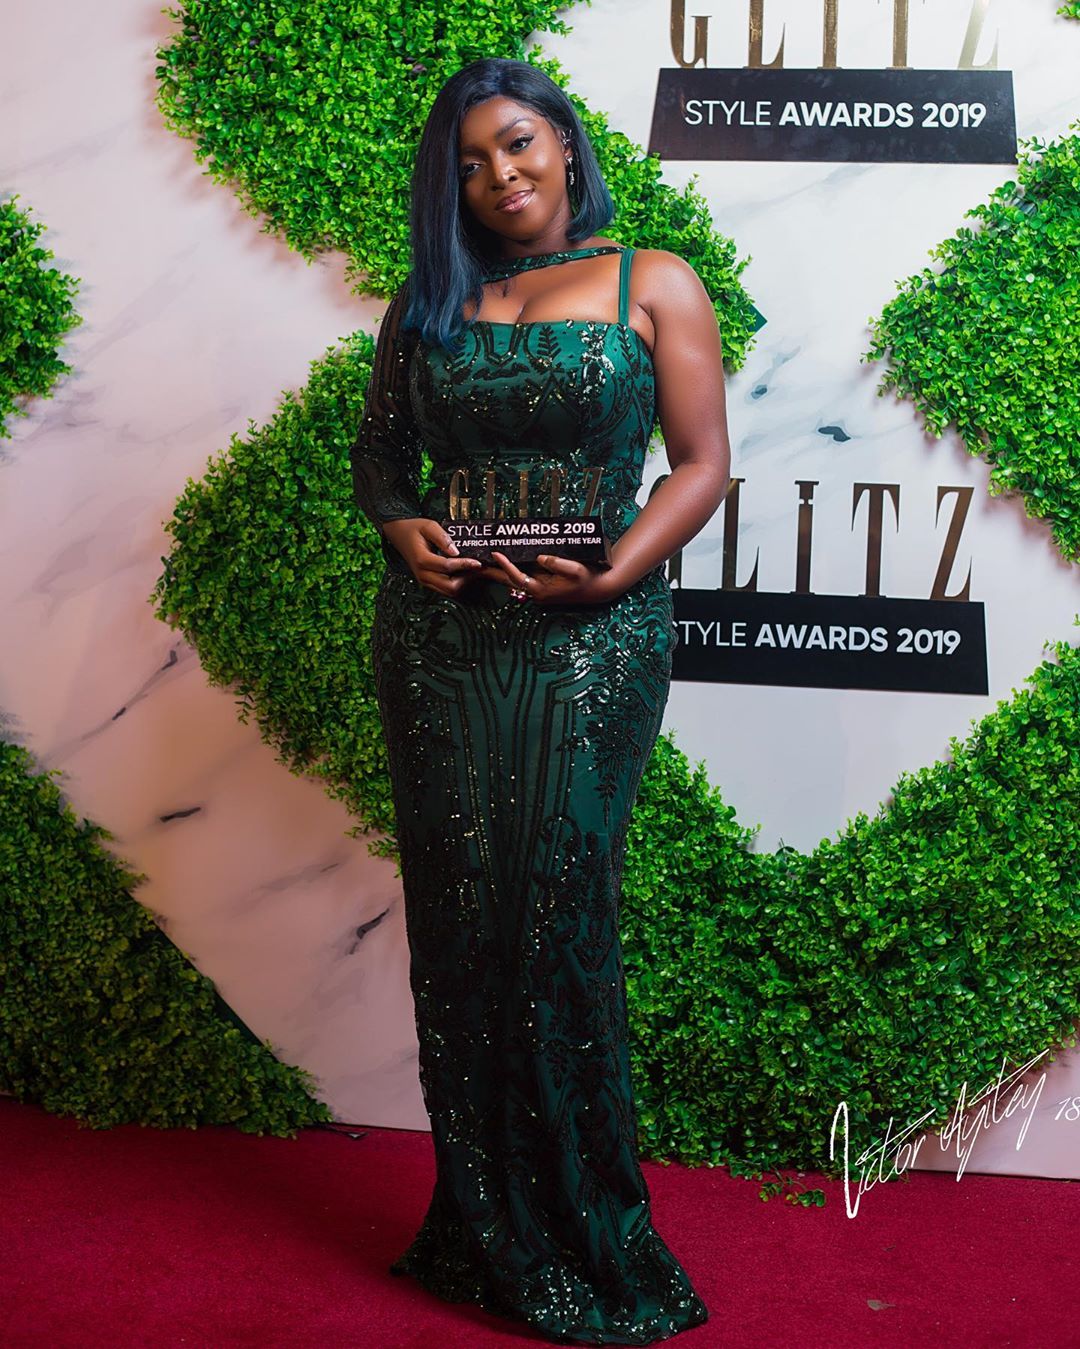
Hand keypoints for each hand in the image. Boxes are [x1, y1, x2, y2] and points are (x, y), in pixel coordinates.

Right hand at [382, 518, 483, 596]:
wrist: (399, 534)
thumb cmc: (413, 529)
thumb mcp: (428, 526)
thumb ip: (442, 538)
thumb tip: (456, 551)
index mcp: (422, 560)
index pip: (447, 567)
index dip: (464, 565)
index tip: (477, 562)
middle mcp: (422, 574)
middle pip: (449, 586)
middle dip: (466, 579)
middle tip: (477, 569)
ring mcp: (424, 580)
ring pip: (448, 591)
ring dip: (462, 583)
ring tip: (472, 570)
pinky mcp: (427, 581)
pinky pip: (444, 588)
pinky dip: (456, 583)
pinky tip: (464, 572)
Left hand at [485, 550, 619, 606]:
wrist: (597, 589)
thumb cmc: (587, 578)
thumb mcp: (576, 569)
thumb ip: (557, 563)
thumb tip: (540, 557)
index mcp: (542, 590)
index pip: (518, 577)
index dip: (505, 565)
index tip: (494, 553)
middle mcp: (536, 593)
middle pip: (509, 582)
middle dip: (492, 572)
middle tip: (474, 563)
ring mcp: (537, 592)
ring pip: (513, 581)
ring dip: (498, 572)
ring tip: (482, 562)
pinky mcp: (540, 588)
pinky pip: (521, 578)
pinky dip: (509, 571)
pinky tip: (502, 563)